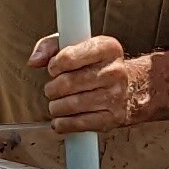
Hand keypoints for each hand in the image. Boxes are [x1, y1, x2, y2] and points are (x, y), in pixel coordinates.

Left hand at [32, 30, 157, 129]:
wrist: (134, 88)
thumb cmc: (99, 66)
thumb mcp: (80, 45)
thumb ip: (51, 46)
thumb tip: (35, 60)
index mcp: (107, 48)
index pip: (68, 57)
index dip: (54, 65)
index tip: (54, 69)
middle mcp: (114, 71)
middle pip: (67, 83)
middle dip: (52, 88)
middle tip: (54, 89)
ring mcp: (115, 96)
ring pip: (70, 105)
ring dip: (56, 106)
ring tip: (58, 103)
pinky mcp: (112, 118)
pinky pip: (78, 123)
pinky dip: (63, 123)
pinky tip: (62, 118)